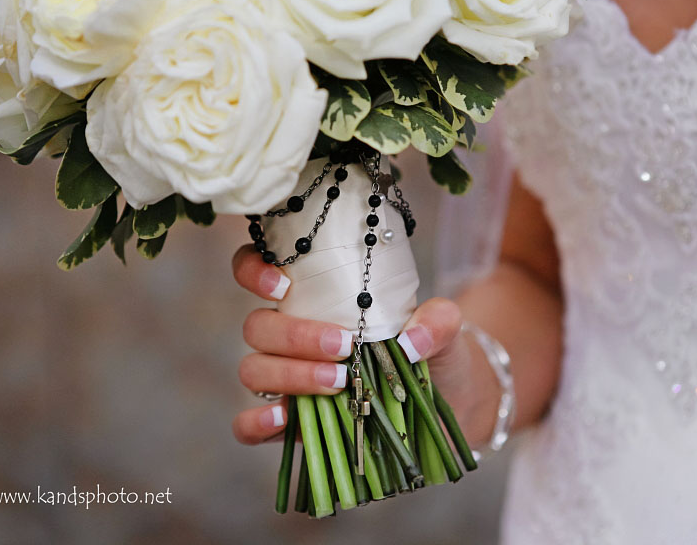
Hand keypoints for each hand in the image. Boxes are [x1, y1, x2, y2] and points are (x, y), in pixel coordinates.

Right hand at [230, 244, 467, 444]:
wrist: (447, 401)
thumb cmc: (431, 351)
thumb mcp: (444, 328)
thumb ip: (436, 322)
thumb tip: (410, 341)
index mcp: (315, 298)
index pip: (258, 270)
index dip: (253, 270)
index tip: (283, 284)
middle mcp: (291, 336)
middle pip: (257, 327)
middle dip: (294, 335)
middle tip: (343, 347)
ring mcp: (288, 380)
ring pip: (253, 370)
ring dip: (290, 374)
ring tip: (338, 382)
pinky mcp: (293, 424)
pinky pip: (249, 425)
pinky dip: (257, 421)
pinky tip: (283, 417)